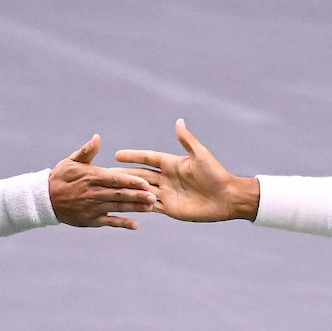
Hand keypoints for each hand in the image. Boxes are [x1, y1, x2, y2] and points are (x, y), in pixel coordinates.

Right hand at [48, 134, 161, 227]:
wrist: (45, 199)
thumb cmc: (60, 177)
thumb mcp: (71, 161)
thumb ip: (87, 151)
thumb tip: (98, 138)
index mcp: (91, 177)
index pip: (114, 179)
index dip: (130, 181)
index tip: (144, 182)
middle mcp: (93, 193)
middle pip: (118, 195)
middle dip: (137, 195)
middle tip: (153, 196)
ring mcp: (92, 208)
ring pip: (117, 208)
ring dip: (134, 208)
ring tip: (150, 207)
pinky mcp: (90, 220)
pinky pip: (109, 222)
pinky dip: (122, 223)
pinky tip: (135, 224)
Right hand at [114, 119, 256, 221]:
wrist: (227, 198)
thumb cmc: (216, 174)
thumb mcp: (200, 155)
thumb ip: (187, 140)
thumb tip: (178, 121)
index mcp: (172, 163)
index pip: (148, 158)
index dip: (133, 156)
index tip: (117, 154)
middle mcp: (167, 177)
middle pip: (140, 175)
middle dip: (123, 174)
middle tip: (104, 173)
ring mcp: (167, 193)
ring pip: (142, 190)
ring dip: (127, 190)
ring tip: (109, 190)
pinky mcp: (170, 208)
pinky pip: (150, 206)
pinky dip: (138, 204)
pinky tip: (124, 205)